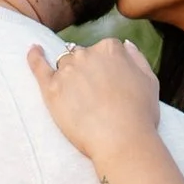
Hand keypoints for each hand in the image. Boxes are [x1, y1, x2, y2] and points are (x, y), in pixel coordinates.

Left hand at [31, 32, 163, 167]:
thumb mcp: (150, 80)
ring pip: (64, 64)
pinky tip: (33, 50)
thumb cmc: (139, 114)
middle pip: (83, 56)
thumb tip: (126, 43)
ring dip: (69, 75)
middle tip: (95, 96)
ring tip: (76, 96)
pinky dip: (34, 56)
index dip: (107, 68)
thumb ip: (137, 57)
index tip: (110, 84)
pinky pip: (39, 66)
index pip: (105, 49)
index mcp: (111, 48)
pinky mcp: (51, 88)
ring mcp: (68, 70)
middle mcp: (87, 53)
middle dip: (87, 71)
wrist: (121, 140)